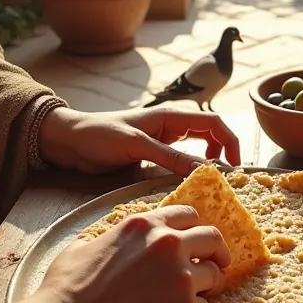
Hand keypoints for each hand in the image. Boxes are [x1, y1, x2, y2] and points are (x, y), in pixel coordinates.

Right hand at [0, 205, 229, 302]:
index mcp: (145, 225)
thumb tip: (107, 240)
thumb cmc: (66, 292)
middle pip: (212, 239)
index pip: (188, 215)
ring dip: (209, 285)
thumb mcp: (83, 246)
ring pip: (215, 274)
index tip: (195, 242)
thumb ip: (108, 237)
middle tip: (214, 265)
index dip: (193, 229)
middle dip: (215, 252)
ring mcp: (181, 278)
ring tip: (200, 296)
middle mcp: (169, 244)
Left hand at [38, 106, 240, 173]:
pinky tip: (187, 185)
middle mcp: (170, 127)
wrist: (68, 140)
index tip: (235, 166)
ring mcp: (161, 141)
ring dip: (207, 163)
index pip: (214, 123)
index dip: (230, 142)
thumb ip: (171, 157)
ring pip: (196, 149)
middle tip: (225, 179)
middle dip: (224, 152)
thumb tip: (206, 169)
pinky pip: (179, 162)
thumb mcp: (137, 146)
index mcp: (171, 116)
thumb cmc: (99, 135)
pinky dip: (189, 171)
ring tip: (210, 183)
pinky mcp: (151, 156)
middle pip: (210, 135)